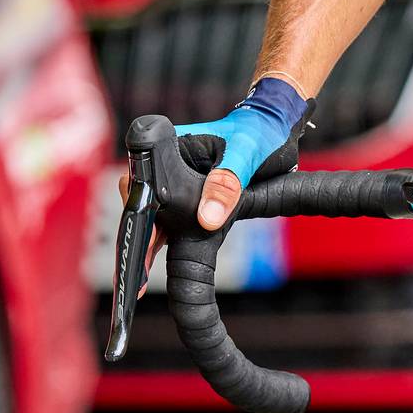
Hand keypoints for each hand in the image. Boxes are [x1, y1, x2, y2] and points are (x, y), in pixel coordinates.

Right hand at [123, 77, 312, 293]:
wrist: (274, 129)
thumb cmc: (259, 132)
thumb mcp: (246, 154)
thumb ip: (227, 184)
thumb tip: (208, 219)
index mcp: (173, 148)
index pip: (141, 178)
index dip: (138, 209)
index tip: (140, 236)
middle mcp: (168, 166)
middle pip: (142, 202)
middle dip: (139, 235)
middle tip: (139, 275)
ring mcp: (177, 182)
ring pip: (154, 216)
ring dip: (148, 244)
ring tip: (141, 284)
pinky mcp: (191, 197)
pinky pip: (171, 222)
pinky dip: (163, 243)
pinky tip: (153, 271)